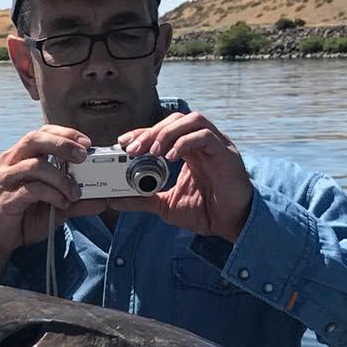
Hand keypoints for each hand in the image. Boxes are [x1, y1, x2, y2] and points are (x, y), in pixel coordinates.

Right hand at [0, 126, 90, 281]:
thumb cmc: (25, 213)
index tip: (86, 143)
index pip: (43, 132)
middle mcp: (12, 162)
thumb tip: (102, 200)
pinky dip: (52, 194)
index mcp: (22, 155)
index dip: (65, 134)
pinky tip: (61, 203)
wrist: (0, 236)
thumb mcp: (56, 204)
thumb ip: (77, 200)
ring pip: (35, 165)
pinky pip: (31, 189)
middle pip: (35, 139)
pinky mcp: (6, 197)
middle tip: (83, 157)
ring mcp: (6, 179)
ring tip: (75, 193)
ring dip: (61, 178)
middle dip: (62, 145)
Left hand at [117, 113, 253, 241]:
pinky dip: (186, 142)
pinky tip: (171, 157)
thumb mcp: (166, 205)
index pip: (164, 130)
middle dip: (151, 132)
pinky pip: (206, 136)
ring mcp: (217, 146)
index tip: (123, 143)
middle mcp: (204, 143)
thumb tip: (114, 199)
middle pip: (176, 120)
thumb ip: (142, 199)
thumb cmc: (206, 212)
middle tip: (133, 149)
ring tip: (152, 152)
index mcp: (190, 151)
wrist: (232, 226)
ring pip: (192, 120)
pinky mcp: (227, 154)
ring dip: (168, 133)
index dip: (143, 132)